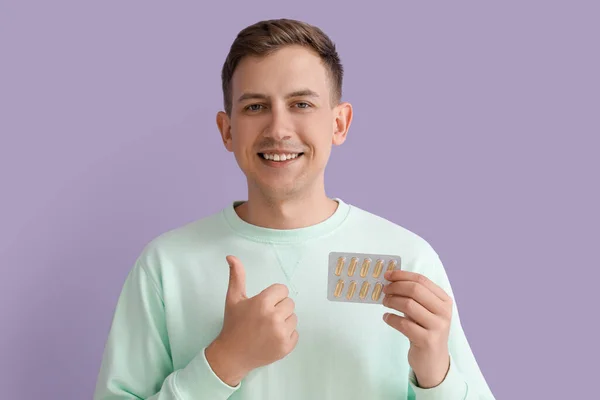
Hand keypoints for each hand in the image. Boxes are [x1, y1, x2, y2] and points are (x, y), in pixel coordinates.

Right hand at [205, 255, 298, 385]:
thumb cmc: (233, 325)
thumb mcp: (233, 298)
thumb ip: (237, 276)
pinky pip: (295, 332)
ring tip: (268, 327)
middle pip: (289, 303)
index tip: (263, 304)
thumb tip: (231, 256)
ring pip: (293, 317)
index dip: (272, 296)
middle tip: (264, 317)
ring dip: (283, 321)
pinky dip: (286, 335)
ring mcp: (281, 334)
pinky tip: (272, 337)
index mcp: (262, 303)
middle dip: (278, 307)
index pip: (282, 290)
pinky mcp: (286, 347)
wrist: (232, 355)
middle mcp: (273, 318)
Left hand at [381, 270, 451, 387]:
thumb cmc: (425, 331)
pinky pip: (403, 324)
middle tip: (384, 290)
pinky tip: (387, 318)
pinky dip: (391, 318)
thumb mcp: (424, 311)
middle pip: (415, 290)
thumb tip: (391, 280)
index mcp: (444, 300)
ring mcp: (437, 327)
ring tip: (385, 303)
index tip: (387, 275)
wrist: (433, 361)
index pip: (422, 280)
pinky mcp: (427, 340)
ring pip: (408, 305)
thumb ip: (413, 296)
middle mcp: (444, 312)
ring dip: (392, 301)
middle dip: (395, 287)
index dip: (402, 275)